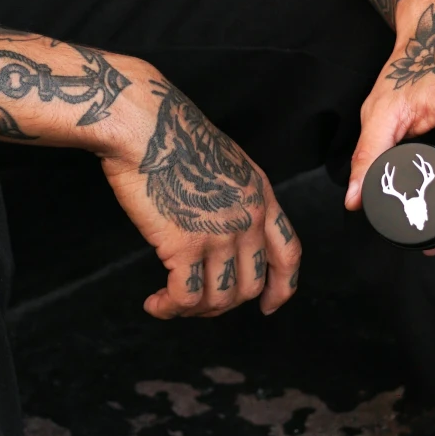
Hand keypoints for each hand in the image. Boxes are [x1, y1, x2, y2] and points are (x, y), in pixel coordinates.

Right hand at [98, 72, 300, 318]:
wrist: (147, 125)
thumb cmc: (173, 136)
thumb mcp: (226, 163)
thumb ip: (235, 198)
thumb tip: (222, 228)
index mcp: (261, 197)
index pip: (288, 254)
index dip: (282, 287)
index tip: (269, 305)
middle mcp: (248, 219)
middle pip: (251, 285)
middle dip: (224, 304)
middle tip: (197, 305)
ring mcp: (220, 234)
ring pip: (219, 298)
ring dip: (194, 310)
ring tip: (169, 303)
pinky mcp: (185, 245)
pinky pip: (187, 296)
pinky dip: (171, 308)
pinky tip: (155, 304)